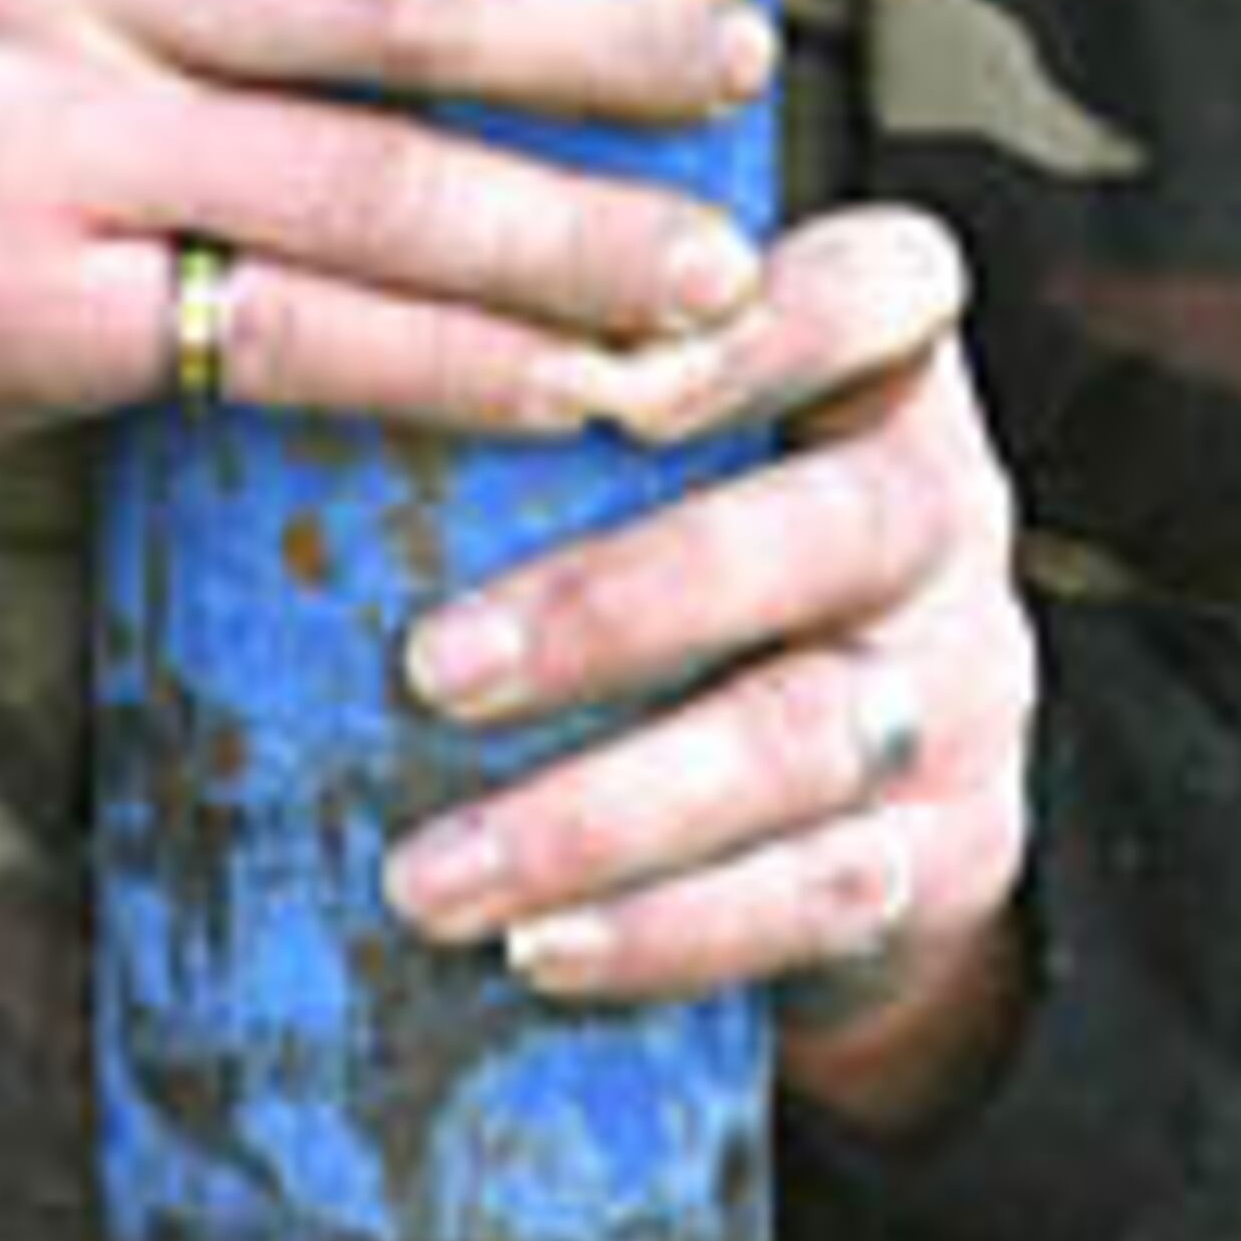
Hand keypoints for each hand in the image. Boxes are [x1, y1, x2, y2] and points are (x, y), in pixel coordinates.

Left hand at [382, 204, 1036, 1138]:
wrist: (843, 803)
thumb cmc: (667, 555)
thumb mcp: (648, 446)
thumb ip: (536, 379)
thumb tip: (273, 321)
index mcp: (880, 371)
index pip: (886, 288)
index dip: (775, 325)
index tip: (617, 386)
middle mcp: (949, 512)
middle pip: (835, 530)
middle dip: (626, 603)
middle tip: (432, 671)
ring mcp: (966, 688)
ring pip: (813, 737)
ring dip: (608, 812)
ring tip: (429, 879)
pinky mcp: (958, 853)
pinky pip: (824, 895)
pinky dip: (673, 930)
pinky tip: (539, 953)